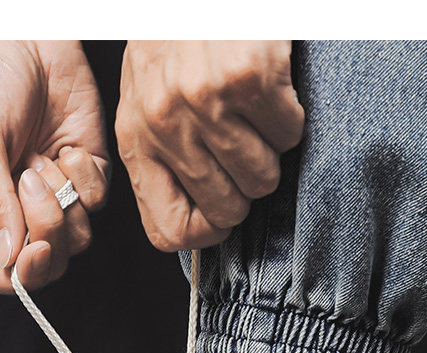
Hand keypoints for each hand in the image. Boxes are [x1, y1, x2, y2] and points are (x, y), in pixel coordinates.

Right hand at [0, 41, 109, 292]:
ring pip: (78, 238)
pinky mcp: (87, 173)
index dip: (23, 272)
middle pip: (48, 262)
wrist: (29, 36)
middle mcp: (23, 210)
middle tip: (32, 184)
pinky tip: (65, 147)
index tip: (32, 248)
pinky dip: (84, 176)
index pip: (4, 272)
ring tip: (42, 159)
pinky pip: (97, 200)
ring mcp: (58, 194)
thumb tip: (8, 255)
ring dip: (63, 200)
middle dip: (47, 230)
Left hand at [115, 41, 303, 251]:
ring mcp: (205, 102)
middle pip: (227, 210)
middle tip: (243, 152)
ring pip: (262, 178)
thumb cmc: (176, 43)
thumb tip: (199, 225)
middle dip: (245, 189)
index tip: (221, 216)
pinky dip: (290, 118)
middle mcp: (165, 125)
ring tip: (252, 115)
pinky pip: (289, 135)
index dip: (206, 235)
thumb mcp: (148, 105)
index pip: (169, 231)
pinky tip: (269, 89)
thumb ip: (164, 163)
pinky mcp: (247, 78)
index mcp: (137, 140)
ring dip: (270, 153)